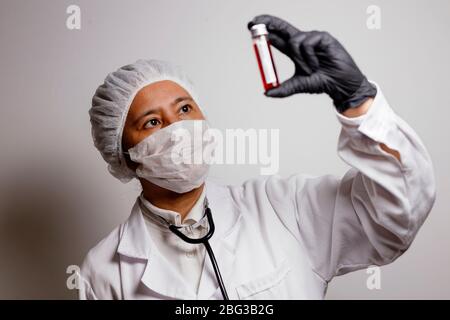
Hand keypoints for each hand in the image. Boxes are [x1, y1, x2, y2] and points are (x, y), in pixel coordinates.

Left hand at [247, 14, 376, 112]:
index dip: (264, 31)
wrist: (339, 86)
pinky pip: (307, 43)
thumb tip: (267, 93)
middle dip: (268, 23)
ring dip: (299, 59)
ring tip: (310, 69)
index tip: (250, 27)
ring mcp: (312, 38)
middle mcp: (302, 41)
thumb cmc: (322, 82)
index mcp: (294, 51)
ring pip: (294, 41)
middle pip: (281, 27)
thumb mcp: (298, 85)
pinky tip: (317, 64)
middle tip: (254, 23)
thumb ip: (283, 89)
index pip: (276, 37)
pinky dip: (308, 57)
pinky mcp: (323, 37)